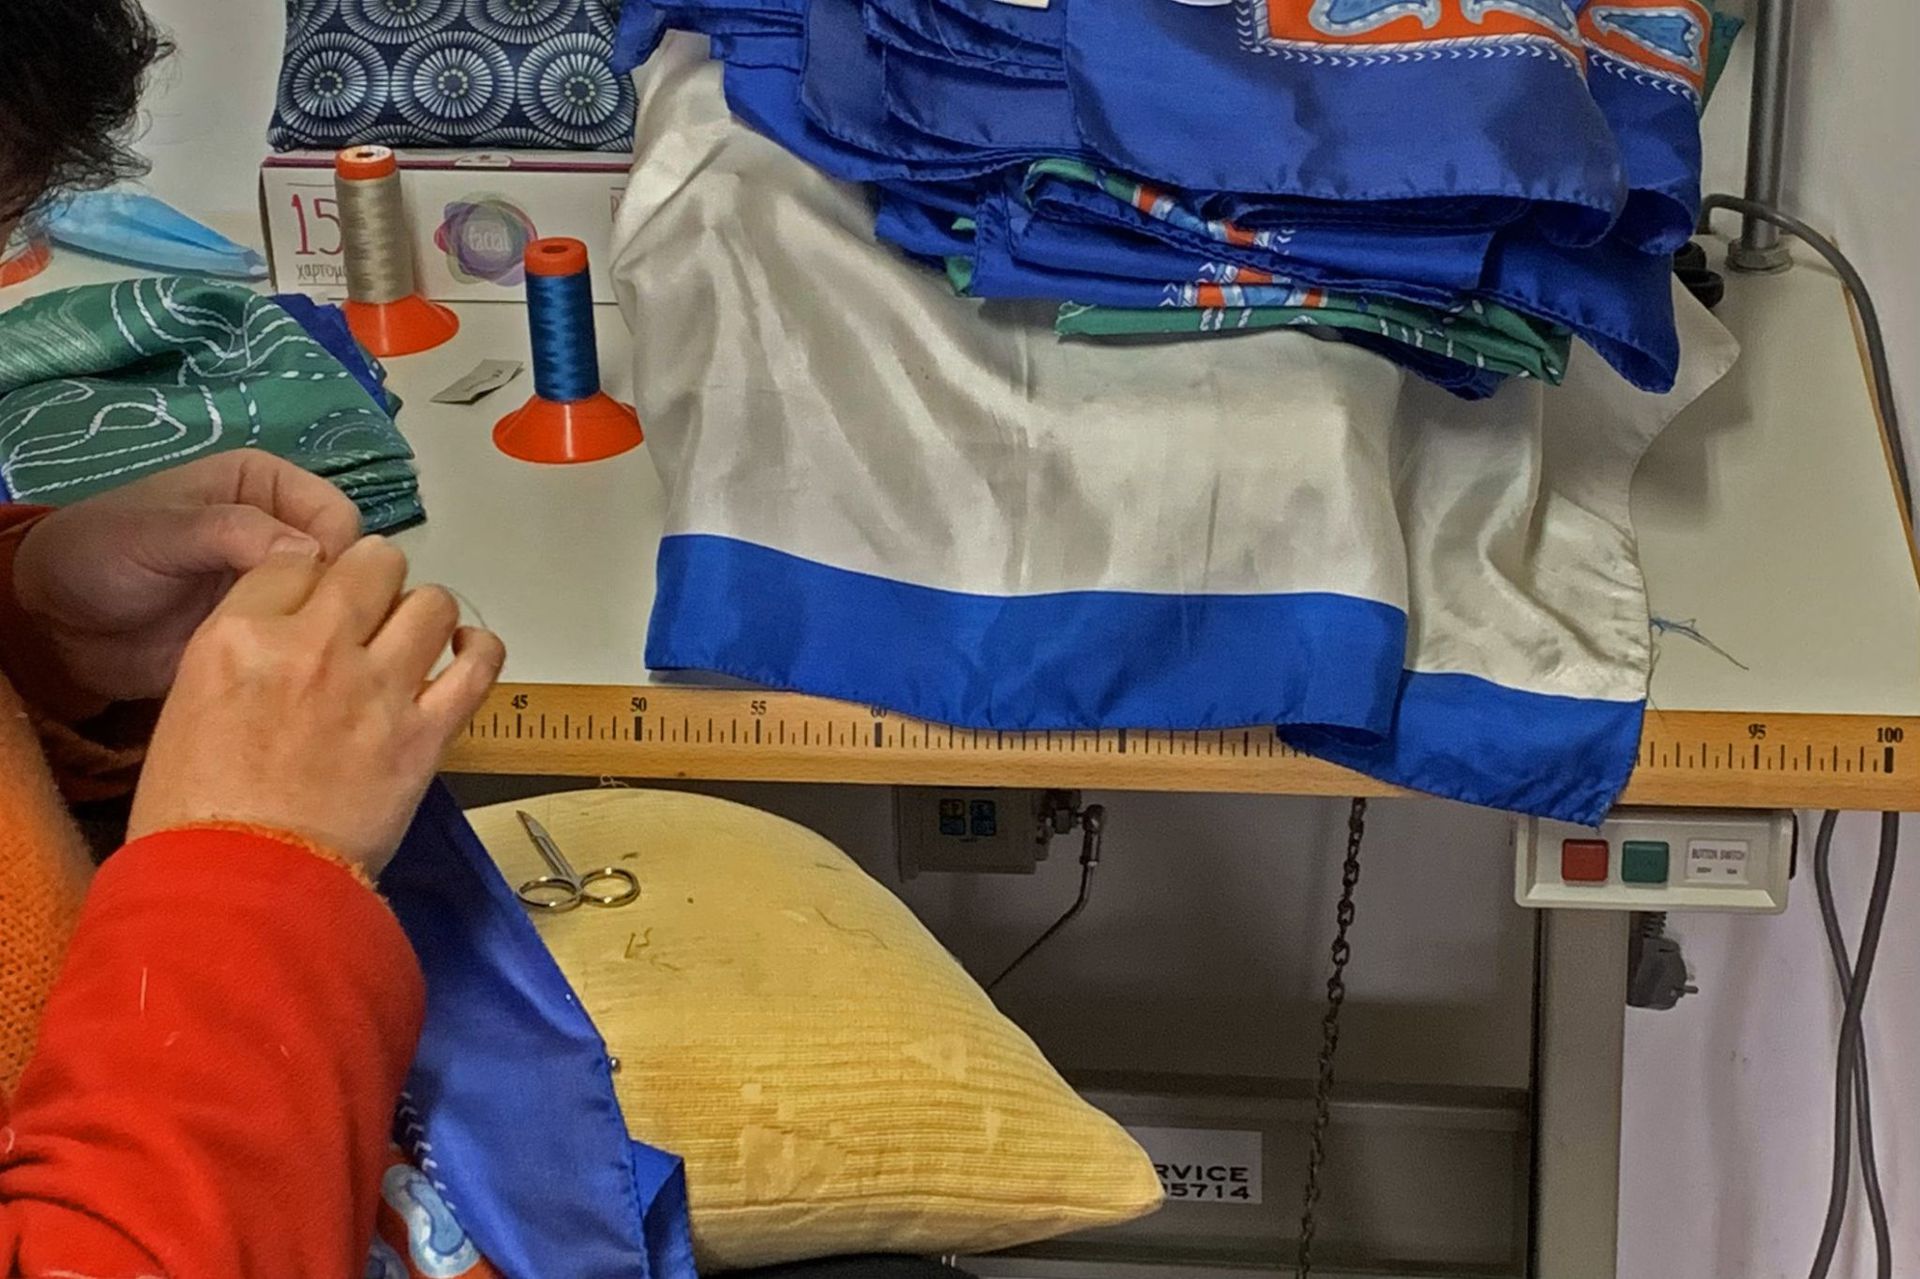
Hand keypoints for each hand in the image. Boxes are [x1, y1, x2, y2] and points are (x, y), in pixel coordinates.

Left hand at [10, 452, 362, 701]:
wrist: (58, 625)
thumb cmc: (101, 556)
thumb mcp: (161, 532)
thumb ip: (234, 532)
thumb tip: (314, 553)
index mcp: (268, 486)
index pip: (339, 515)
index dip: (336, 553)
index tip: (311, 593)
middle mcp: (285, 531)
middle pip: (351, 564)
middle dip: (341, 598)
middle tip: (311, 636)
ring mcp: (282, 587)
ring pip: (341, 608)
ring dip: (331, 634)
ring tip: (305, 663)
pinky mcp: (274, 634)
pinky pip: (314, 646)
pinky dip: (315, 662)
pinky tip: (299, 681)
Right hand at [127, 536, 505, 876]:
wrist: (239, 888)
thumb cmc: (196, 811)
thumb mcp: (188, 703)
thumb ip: (244, 649)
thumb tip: (292, 628)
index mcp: (240, 636)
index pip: (297, 559)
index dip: (314, 578)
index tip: (319, 605)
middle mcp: (315, 648)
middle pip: (375, 561)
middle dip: (375, 581)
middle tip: (370, 616)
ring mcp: (378, 690)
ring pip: (433, 603)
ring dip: (425, 616)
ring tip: (413, 642)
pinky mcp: (425, 735)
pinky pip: (480, 666)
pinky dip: (480, 652)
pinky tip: (464, 657)